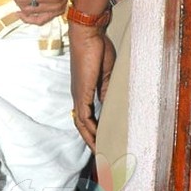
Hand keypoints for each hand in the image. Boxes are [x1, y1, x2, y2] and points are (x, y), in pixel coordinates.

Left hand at [69, 24, 115, 150]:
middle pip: (81, 125)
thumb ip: (107, 91)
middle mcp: (78, 96)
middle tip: (101, 155)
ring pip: (81, 124)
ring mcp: (78, 95)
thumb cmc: (98, 49)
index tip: (103, 142)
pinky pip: (84, 116)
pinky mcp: (81, 92)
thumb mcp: (107, 75)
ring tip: (100, 153)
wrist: (89, 35)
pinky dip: (90, 129)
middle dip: (90, 141)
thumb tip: (111, 106)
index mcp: (84, 92)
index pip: (86, 117)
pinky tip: (97, 138)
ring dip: (90, 139)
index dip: (93, 131)